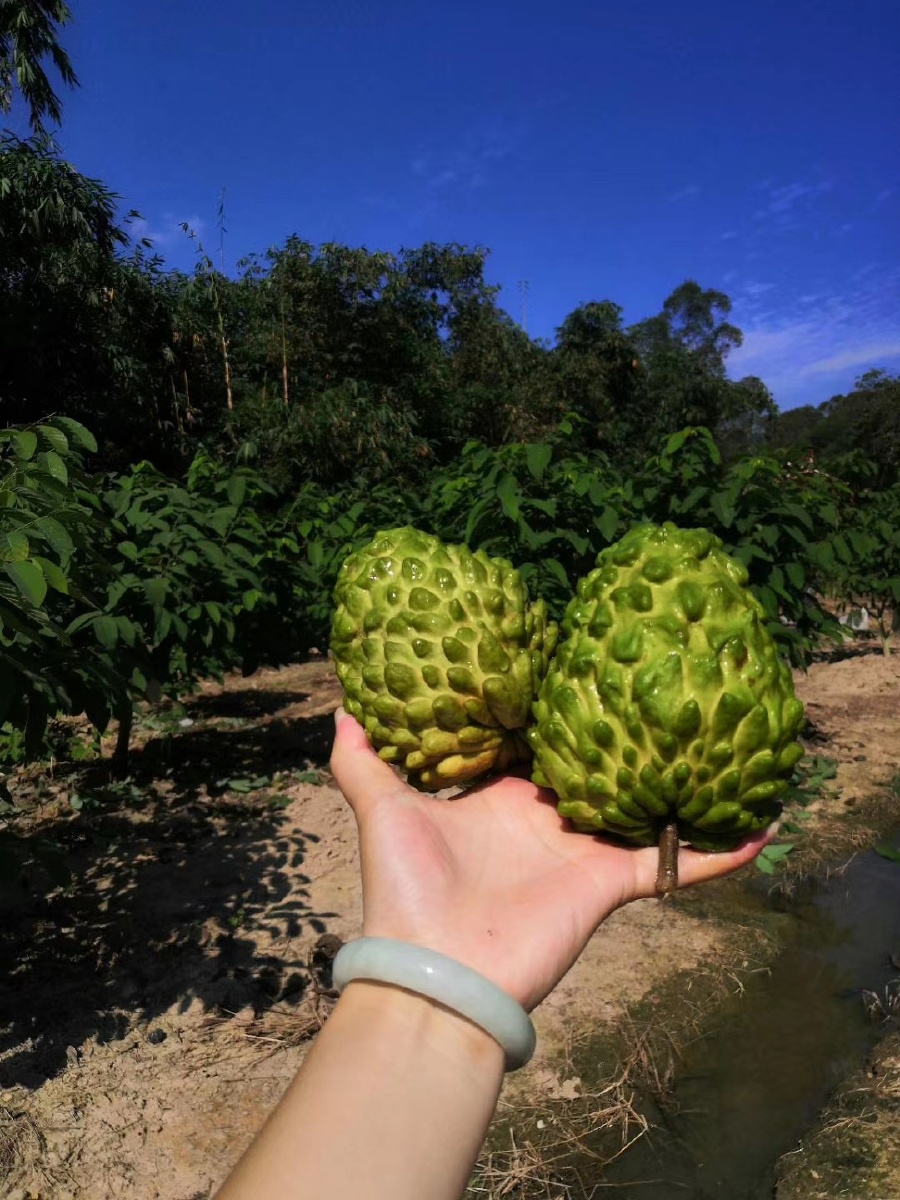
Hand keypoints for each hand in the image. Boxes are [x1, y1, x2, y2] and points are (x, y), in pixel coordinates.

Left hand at [330, 710, 770, 1012]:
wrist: (433, 971)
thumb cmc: (405, 886)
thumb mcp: (381, 808)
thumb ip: (360, 760)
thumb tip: (341, 708)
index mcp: (502, 794)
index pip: (540, 738)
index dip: (561, 702)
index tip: (586, 654)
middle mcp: (548, 816)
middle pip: (601, 765)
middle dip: (630, 732)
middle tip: (666, 680)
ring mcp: (584, 849)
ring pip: (648, 806)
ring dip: (688, 782)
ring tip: (729, 742)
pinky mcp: (610, 882)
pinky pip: (676, 862)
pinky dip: (719, 851)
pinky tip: (762, 825)